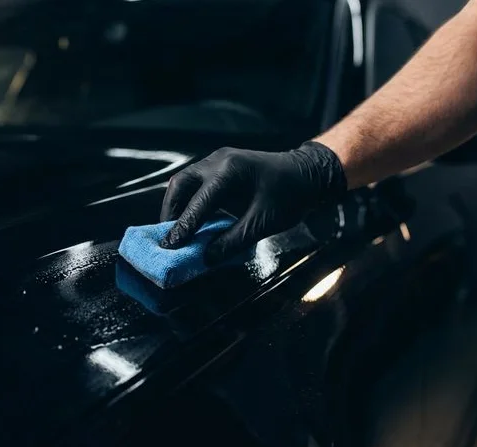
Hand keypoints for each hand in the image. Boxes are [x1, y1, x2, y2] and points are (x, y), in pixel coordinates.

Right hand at [160, 141, 346, 263]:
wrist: (307, 175)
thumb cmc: (290, 195)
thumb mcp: (263, 223)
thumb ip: (233, 241)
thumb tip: (207, 257)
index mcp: (230, 171)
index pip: (199, 201)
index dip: (184, 226)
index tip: (171, 245)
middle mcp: (218, 160)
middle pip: (181, 184)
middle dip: (171, 212)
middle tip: (169, 237)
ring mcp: (218, 160)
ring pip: (185, 181)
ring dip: (177, 205)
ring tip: (176, 230)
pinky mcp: (221, 166)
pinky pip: (196, 182)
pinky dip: (189, 200)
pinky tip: (190, 219)